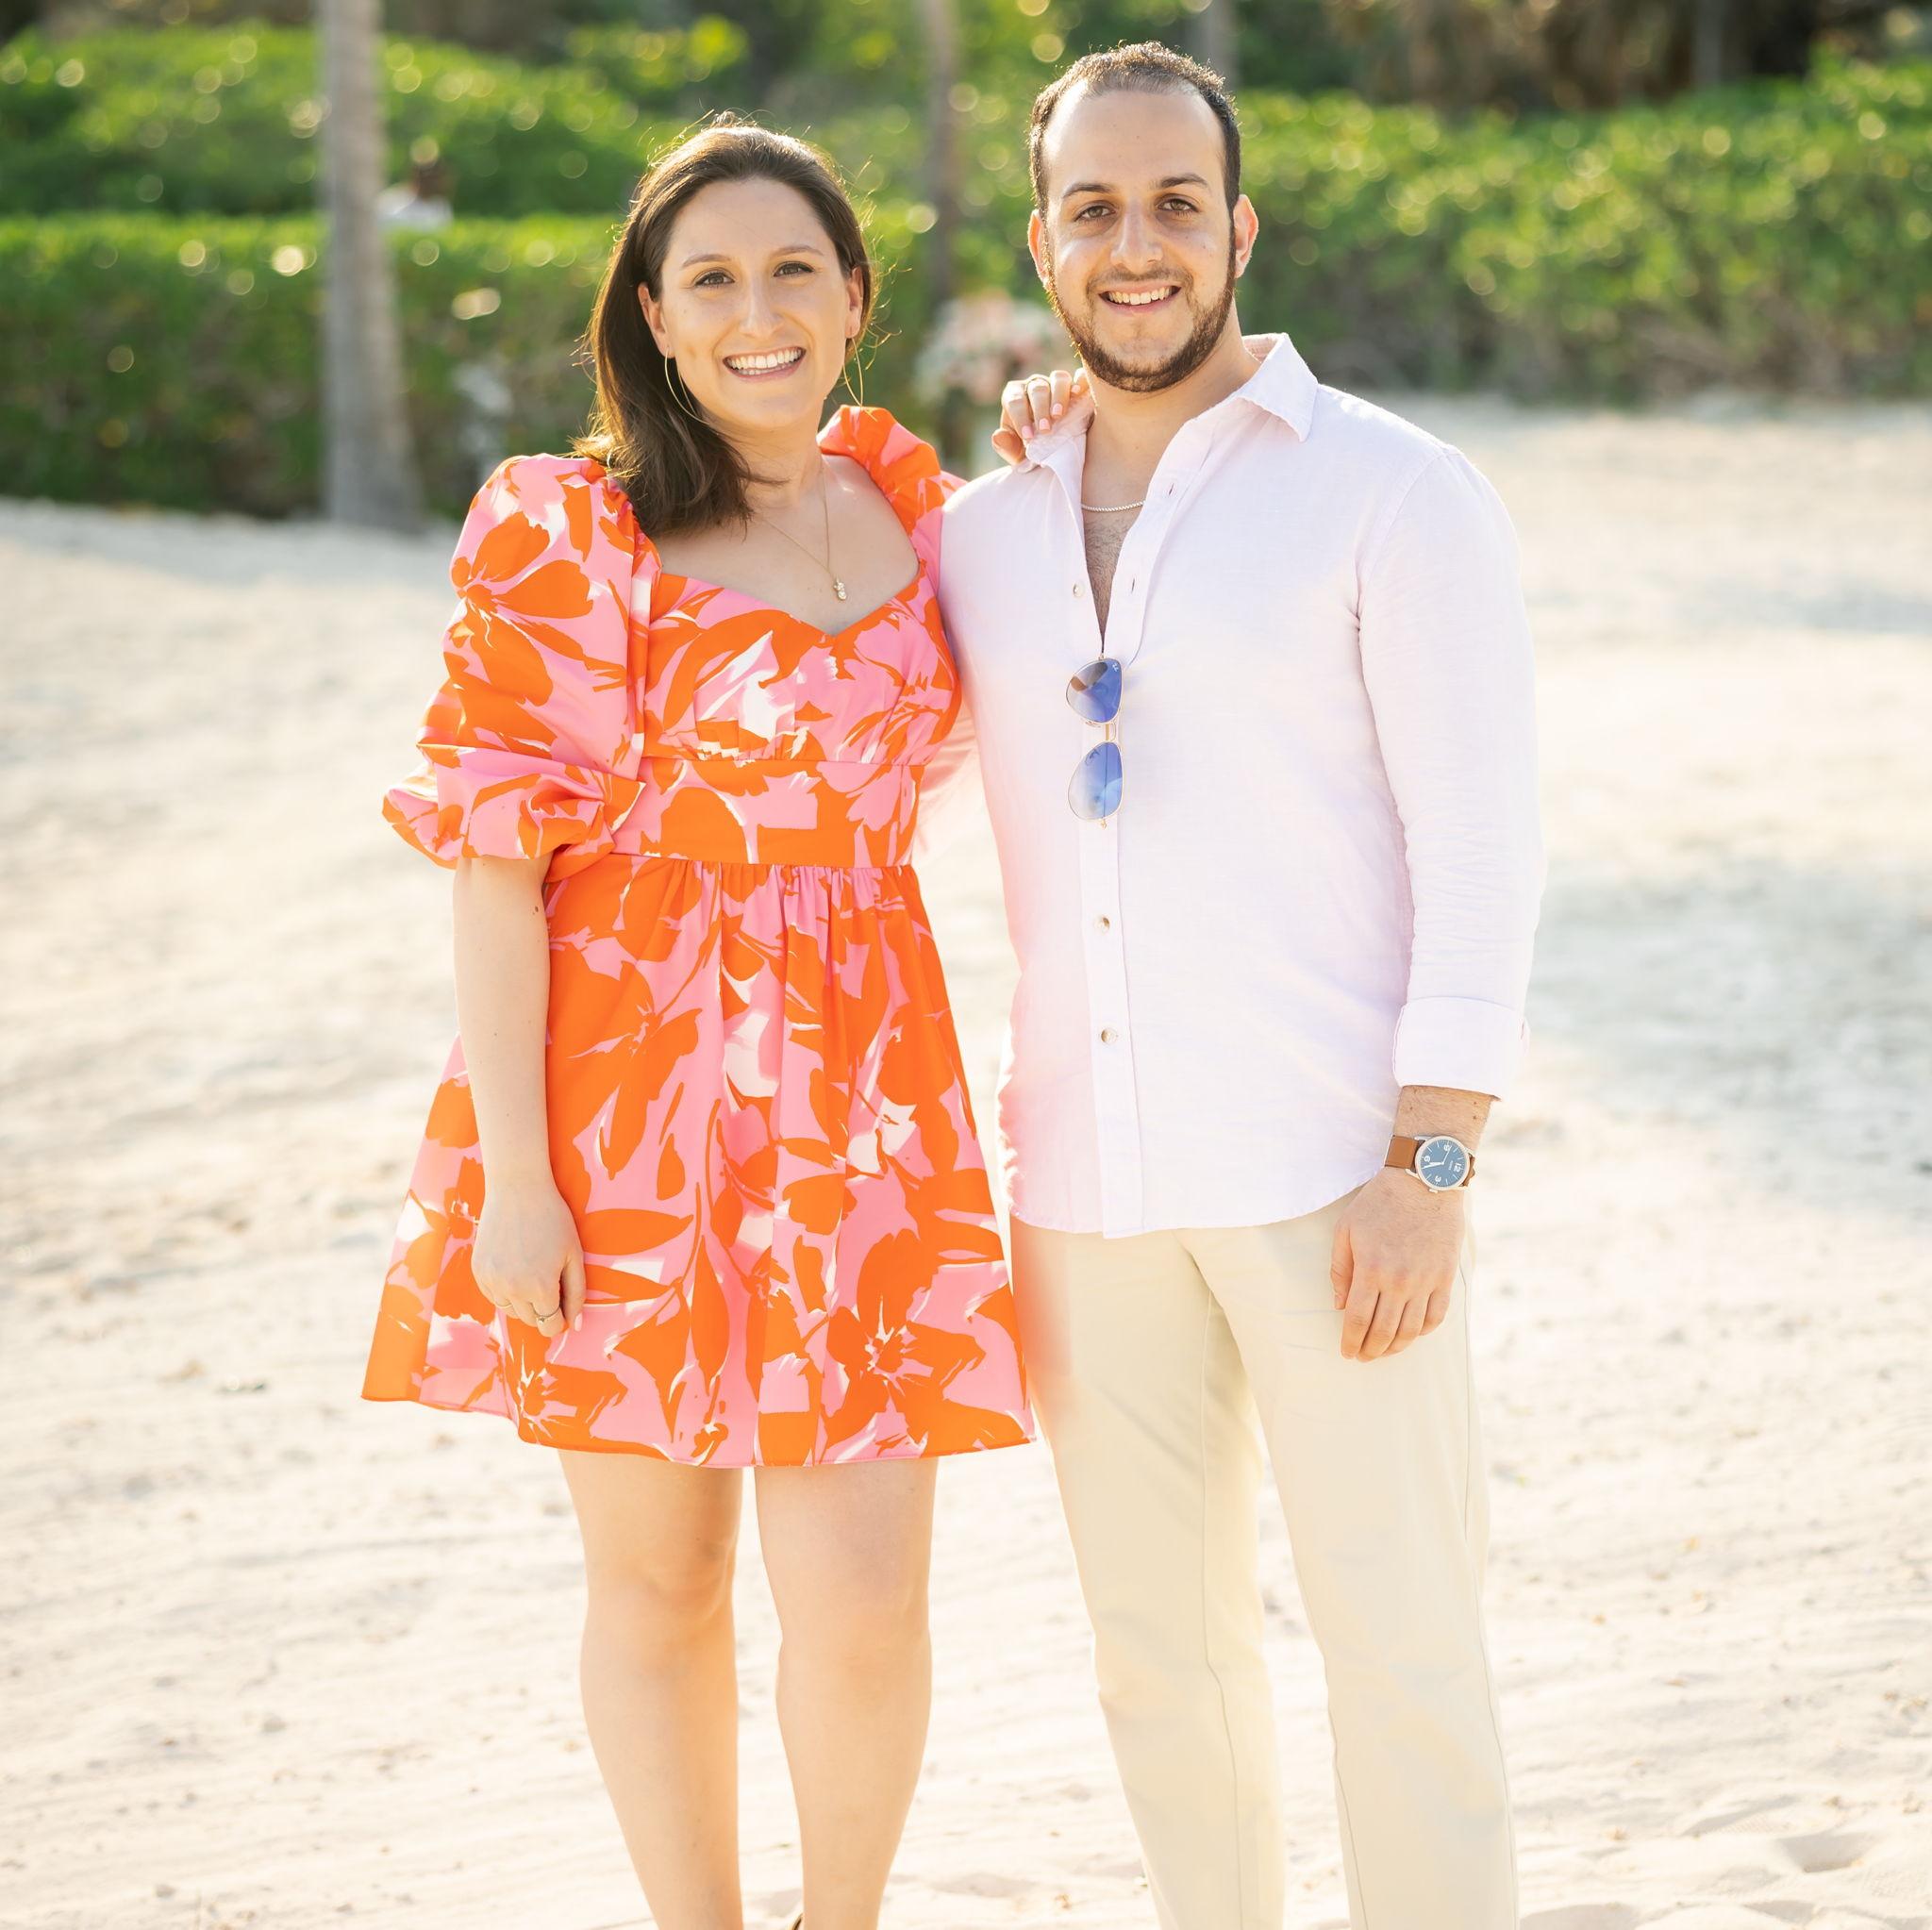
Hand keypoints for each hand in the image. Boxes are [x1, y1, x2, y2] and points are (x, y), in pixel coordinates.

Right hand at [470, 1177, 586, 1338]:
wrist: (518, 1190)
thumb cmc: (553, 1219)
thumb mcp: (574, 1255)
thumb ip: (576, 1293)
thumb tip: (575, 1325)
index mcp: (541, 1288)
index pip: (550, 1325)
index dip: (559, 1320)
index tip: (563, 1308)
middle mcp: (513, 1289)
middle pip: (530, 1320)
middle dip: (543, 1309)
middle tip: (549, 1281)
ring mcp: (492, 1281)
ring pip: (511, 1310)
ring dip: (523, 1301)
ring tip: (532, 1271)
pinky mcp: (478, 1271)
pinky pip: (494, 1296)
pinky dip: (505, 1290)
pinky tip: (514, 1267)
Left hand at [992, 364, 1091, 465]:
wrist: (1052, 448)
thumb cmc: (1030, 448)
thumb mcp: (1016, 453)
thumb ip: (1005, 446)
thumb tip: (998, 436)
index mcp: (1014, 397)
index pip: (1015, 401)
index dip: (1020, 418)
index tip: (1029, 437)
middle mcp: (1034, 385)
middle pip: (1037, 389)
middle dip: (1040, 409)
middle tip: (1045, 430)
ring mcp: (1054, 383)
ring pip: (1057, 379)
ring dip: (1059, 395)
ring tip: (1059, 415)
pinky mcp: (1074, 386)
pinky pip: (1078, 376)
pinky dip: (1080, 381)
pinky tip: (1079, 393)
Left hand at [1328, 1170, 1462, 1361]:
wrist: (1424, 1181)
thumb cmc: (1379, 1202)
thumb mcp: (1346, 1229)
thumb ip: (1340, 1270)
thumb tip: (1340, 1304)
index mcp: (1371, 1269)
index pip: (1359, 1320)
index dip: (1351, 1341)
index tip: (1347, 1352)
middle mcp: (1400, 1280)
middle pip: (1384, 1331)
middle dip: (1371, 1350)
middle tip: (1363, 1356)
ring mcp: (1426, 1281)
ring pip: (1412, 1330)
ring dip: (1396, 1347)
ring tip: (1384, 1351)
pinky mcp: (1446, 1277)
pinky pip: (1437, 1316)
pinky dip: (1424, 1332)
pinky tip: (1412, 1334)